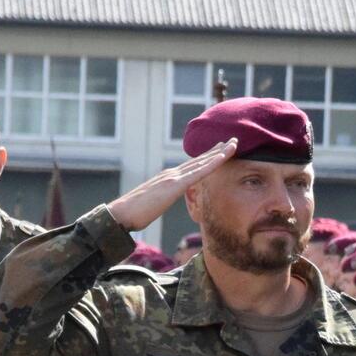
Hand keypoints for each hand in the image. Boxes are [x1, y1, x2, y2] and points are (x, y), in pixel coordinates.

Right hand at [105, 141, 236, 231]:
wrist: (120, 215)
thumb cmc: (133, 214)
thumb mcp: (153, 205)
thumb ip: (161, 200)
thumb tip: (162, 202)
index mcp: (167, 179)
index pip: (191, 166)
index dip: (207, 157)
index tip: (219, 149)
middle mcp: (172, 174)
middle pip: (199, 160)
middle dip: (217, 150)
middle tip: (232, 140)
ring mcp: (173, 177)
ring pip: (202, 162)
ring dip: (220, 153)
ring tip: (234, 144)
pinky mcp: (175, 185)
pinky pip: (199, 173)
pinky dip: (213, 163)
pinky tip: (224, 157)